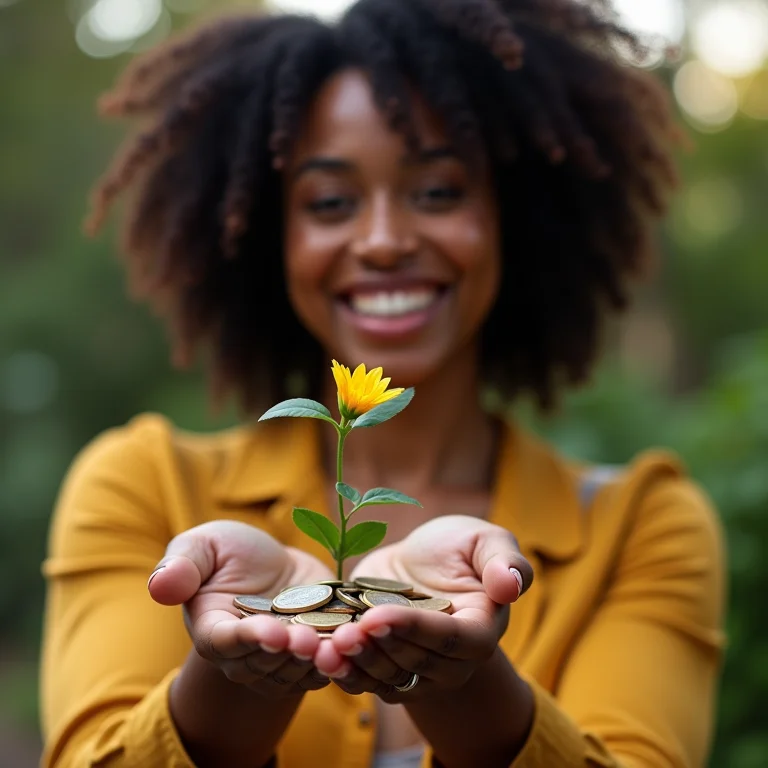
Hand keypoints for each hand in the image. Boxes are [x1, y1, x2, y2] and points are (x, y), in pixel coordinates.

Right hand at [149, 520, 333, 697]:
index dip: (249, 640)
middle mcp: (246, 657)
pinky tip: (357, 643)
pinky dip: (342, 658)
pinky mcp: (312, 659)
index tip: (272, 632)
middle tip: (307, 638)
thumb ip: (182, 565)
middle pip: (266, 663)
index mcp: (214, 631)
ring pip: (299, 671)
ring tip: (338, 642)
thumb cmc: (231, 555)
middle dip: (288, 652)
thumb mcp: (205, 546)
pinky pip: (327, 667)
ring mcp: (280, 664)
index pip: (226, 644)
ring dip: (318, 660)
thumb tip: (160, 585)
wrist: (273, 568)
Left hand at [315, 515, 532, 700]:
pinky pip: (366, 682)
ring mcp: (419, 673)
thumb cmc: (457, 549)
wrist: (420, 565)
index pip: (451, 640)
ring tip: (328, 645)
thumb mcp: (483, 539)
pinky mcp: (388, 672)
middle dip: (378, 647)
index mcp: (480, 630)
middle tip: (346, 632)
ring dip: (357, 663)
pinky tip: (322, 657)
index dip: (415, 630)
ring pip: (388, 677)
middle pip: (415, 662)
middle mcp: (453, 662)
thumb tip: (512, 584)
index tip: (379, 617)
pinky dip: (343, 672)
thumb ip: (505, 560)